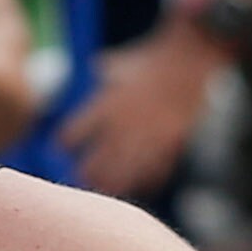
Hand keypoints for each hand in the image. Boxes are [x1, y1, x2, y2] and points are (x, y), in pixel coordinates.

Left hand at [57, 24, 222, 198]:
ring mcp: (147, 138)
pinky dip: (147, 180)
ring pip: (124, 172)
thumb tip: (98, 66)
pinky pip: (155, 170)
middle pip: (96, 161)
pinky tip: (140, 186)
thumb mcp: (125, 62)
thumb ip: (108, 68)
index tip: (62, 148)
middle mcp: (123, 126)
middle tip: (80, 179)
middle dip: (87, 172)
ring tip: (102, 191)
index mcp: (106, 106)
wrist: (189, 59)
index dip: (66, 142)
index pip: (75, 132)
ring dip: (111, 184)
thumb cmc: (154, 58)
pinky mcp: (171, 144)